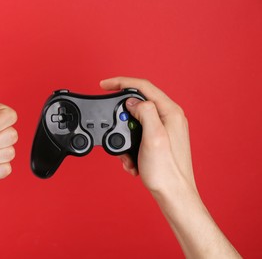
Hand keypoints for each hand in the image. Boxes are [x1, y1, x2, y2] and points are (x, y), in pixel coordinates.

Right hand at [101, 77, 240, 257]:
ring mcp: (165, 129)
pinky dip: (130, 146)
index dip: (120, 82)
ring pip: (136, 122)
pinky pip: (139, 135)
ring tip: (125, 154)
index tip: (104, 85)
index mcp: (170, 112)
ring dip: (124, 136)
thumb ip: (144, 112)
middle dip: (121, 117)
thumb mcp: (153, 136)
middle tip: (112, 127)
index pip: (143, 86)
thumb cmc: (166, 170)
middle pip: (138, 103)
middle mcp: (169, 118)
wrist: (173, 194)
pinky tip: (132, 160)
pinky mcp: (159, 141)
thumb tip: (132, 101)